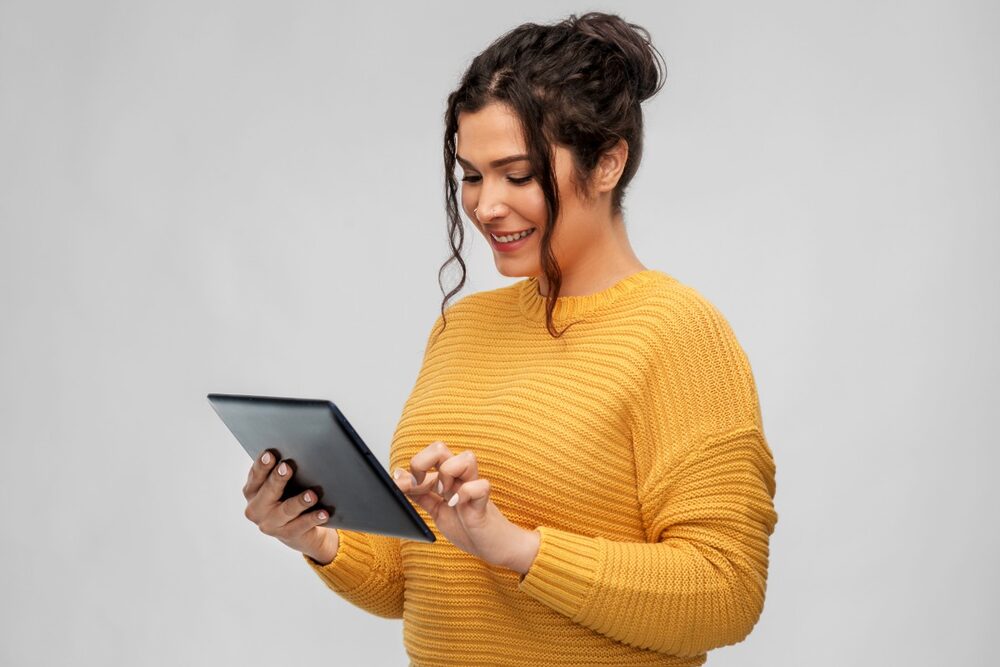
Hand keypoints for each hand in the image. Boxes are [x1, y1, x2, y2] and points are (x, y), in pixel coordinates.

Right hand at [242, 449, 339, 564]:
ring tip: (312, 494)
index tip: (270, 454)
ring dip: (299, 501)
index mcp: (252, 491)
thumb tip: (298, 451)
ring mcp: (270, 524)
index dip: (262, 465)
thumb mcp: (280, 485)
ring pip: (286, 510)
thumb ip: (280, 470)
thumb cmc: (287, 497)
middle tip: (287, 467)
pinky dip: (313, 518)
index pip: (256, 475)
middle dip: (278, 479)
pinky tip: (324, 513)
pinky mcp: (287, 535)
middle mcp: (256, 509)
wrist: (298, 531)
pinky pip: (301, 526)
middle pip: (268, 491)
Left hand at [393, 441, 539, 573]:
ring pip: (466, 457)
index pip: (427, 455)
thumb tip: (398, 475)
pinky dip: (464, 494)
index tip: (404, 486)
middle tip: (421, 485)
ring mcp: (473, 488)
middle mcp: (460, 478)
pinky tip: (455, 505)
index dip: (412, 468)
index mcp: (447, 477)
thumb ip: (420, 493)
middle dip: (422, 462)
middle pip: (440, 447)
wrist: (492, 546)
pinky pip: (480, 486)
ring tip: (443, 495)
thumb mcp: (436, 510)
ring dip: (446, 474)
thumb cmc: (468, 526)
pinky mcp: (484, 503)